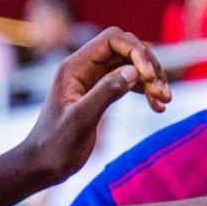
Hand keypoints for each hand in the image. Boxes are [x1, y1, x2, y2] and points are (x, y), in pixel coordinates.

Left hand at [20, 27, 170, 179]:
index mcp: (74, 67)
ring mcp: (92, 80)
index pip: (112, 40)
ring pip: (130, 65)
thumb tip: (133, 71)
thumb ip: (105, 93)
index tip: (150, 77)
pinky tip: (157, 107)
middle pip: (125, 49)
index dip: (136, 52)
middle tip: (162, 92)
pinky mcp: (100, 93)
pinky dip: (145, 90)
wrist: (42, 165)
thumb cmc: (55, 145)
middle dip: (148, 65)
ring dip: (150, 79)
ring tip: (164, 101)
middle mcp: (84, 68)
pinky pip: (128, 81)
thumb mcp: (81, 120)